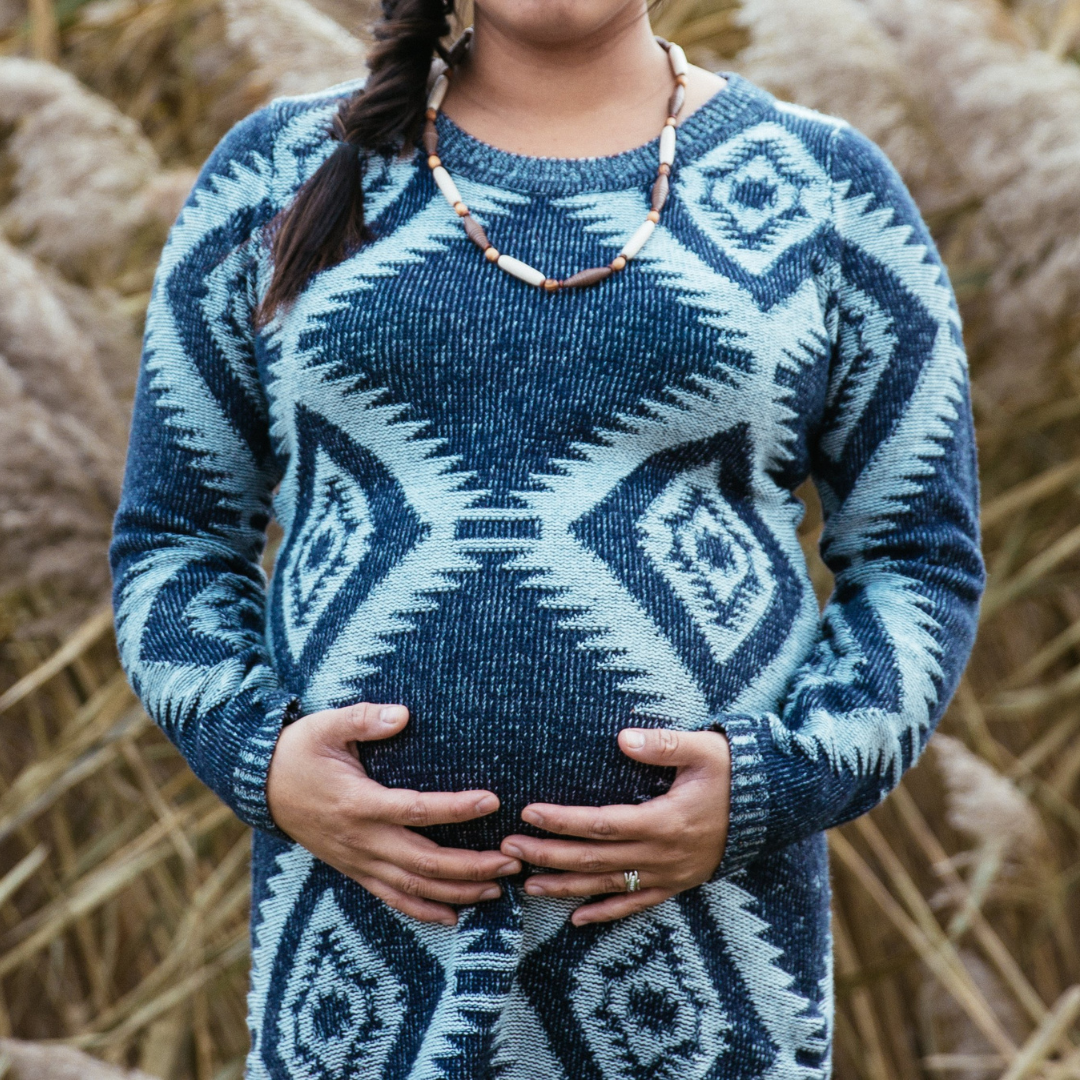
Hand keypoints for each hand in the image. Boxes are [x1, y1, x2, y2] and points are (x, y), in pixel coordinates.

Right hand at [266, 702, 520, 925]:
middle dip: (472, 865)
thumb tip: (403, 714)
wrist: (261, 786)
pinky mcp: (355, 870)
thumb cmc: (299, 750)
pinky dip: (424, 910)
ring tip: (499, 887)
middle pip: (425, 861)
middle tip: (513, 860)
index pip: (416, 810)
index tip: (491, 801)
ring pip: (414, 886)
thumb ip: (364, 719)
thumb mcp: (326, 725)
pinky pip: (392, 898)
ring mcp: (358, 860)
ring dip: (459, 890)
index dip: (455, 808)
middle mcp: (361, 840)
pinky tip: (454, 915)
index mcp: (358, 803)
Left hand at [500, 727, 730, 925]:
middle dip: (549, 855)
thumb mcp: (704, 749)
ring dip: (566, 887)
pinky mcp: (677, 884)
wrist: (773, 808)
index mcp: (664, 821)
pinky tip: (577, 919)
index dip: (562, 821)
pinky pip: (636, 905)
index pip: (601, 824)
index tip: (528, 812)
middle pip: (595, 860)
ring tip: (527, 885)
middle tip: (509, 849)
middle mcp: (662, 855)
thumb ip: (663, 744)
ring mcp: (669, 875)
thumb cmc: (734, 772)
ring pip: (608, 887)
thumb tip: (621, 738)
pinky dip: (605, 913)